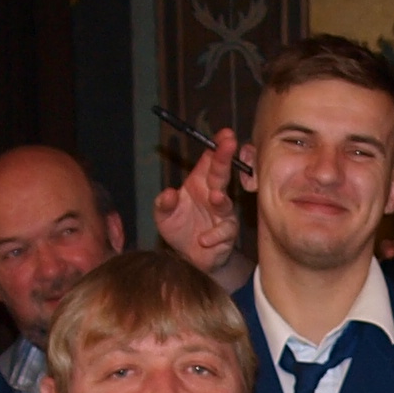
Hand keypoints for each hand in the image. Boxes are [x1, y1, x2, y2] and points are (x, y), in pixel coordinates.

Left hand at [155, 129, 243, 277]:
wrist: (189, 257)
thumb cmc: (179, 228)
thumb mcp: (163, 215)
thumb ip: (163, 204)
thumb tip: (167, 194)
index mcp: (199, 183)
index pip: (209, 160)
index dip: (217, 146)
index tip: (224, 135)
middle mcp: (213, 194)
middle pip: (221, 173)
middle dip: (225, 158)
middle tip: (230, 143)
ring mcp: (222, 214)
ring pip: (225, 203)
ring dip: (221, 200)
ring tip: (216, 198)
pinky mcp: (226, 234)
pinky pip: (223, 232)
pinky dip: (213, 235)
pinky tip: (203, 239)